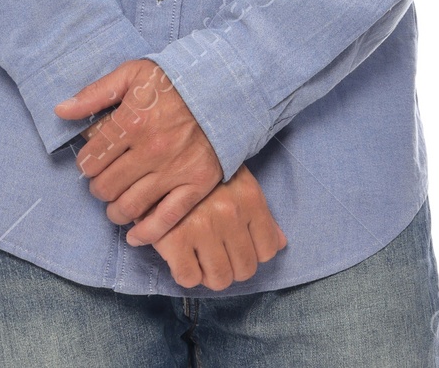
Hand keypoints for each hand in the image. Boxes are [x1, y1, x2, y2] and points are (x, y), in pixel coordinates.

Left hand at [54, 58, 222, 244]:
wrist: (223, 89)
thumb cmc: (174, 80)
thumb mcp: (133, 74)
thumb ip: (95, 93)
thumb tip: (60, 110)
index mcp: (132, 120)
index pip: (90, 160)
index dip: (86, 164)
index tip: (92, 163)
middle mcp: (151, 149)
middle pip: (106, 186)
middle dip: (99, 188)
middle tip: (104, 183)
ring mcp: (174, 170)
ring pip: (130, 206)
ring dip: (115, 210)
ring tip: (116, 204)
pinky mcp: (196, 184)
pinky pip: (165, 219)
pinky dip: (145, 233)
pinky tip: (134, 234)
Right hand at [153, 165, 287, 290]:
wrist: (157, 159)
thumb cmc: (202, 174)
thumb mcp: (237, 182)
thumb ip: (260, 214)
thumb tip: (281, 244)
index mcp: (249, 197)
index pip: (268, 249)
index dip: (253, 252)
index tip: (238, 245)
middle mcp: (229, 213)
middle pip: (245, 269)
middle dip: (231, 266)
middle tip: (216, 252)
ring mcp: (202, 227)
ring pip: (220, 279)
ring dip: (209, 273)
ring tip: (199, 256)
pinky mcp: (174, 240)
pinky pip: (189, 279)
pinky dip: (186, 273)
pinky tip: (181, 255)